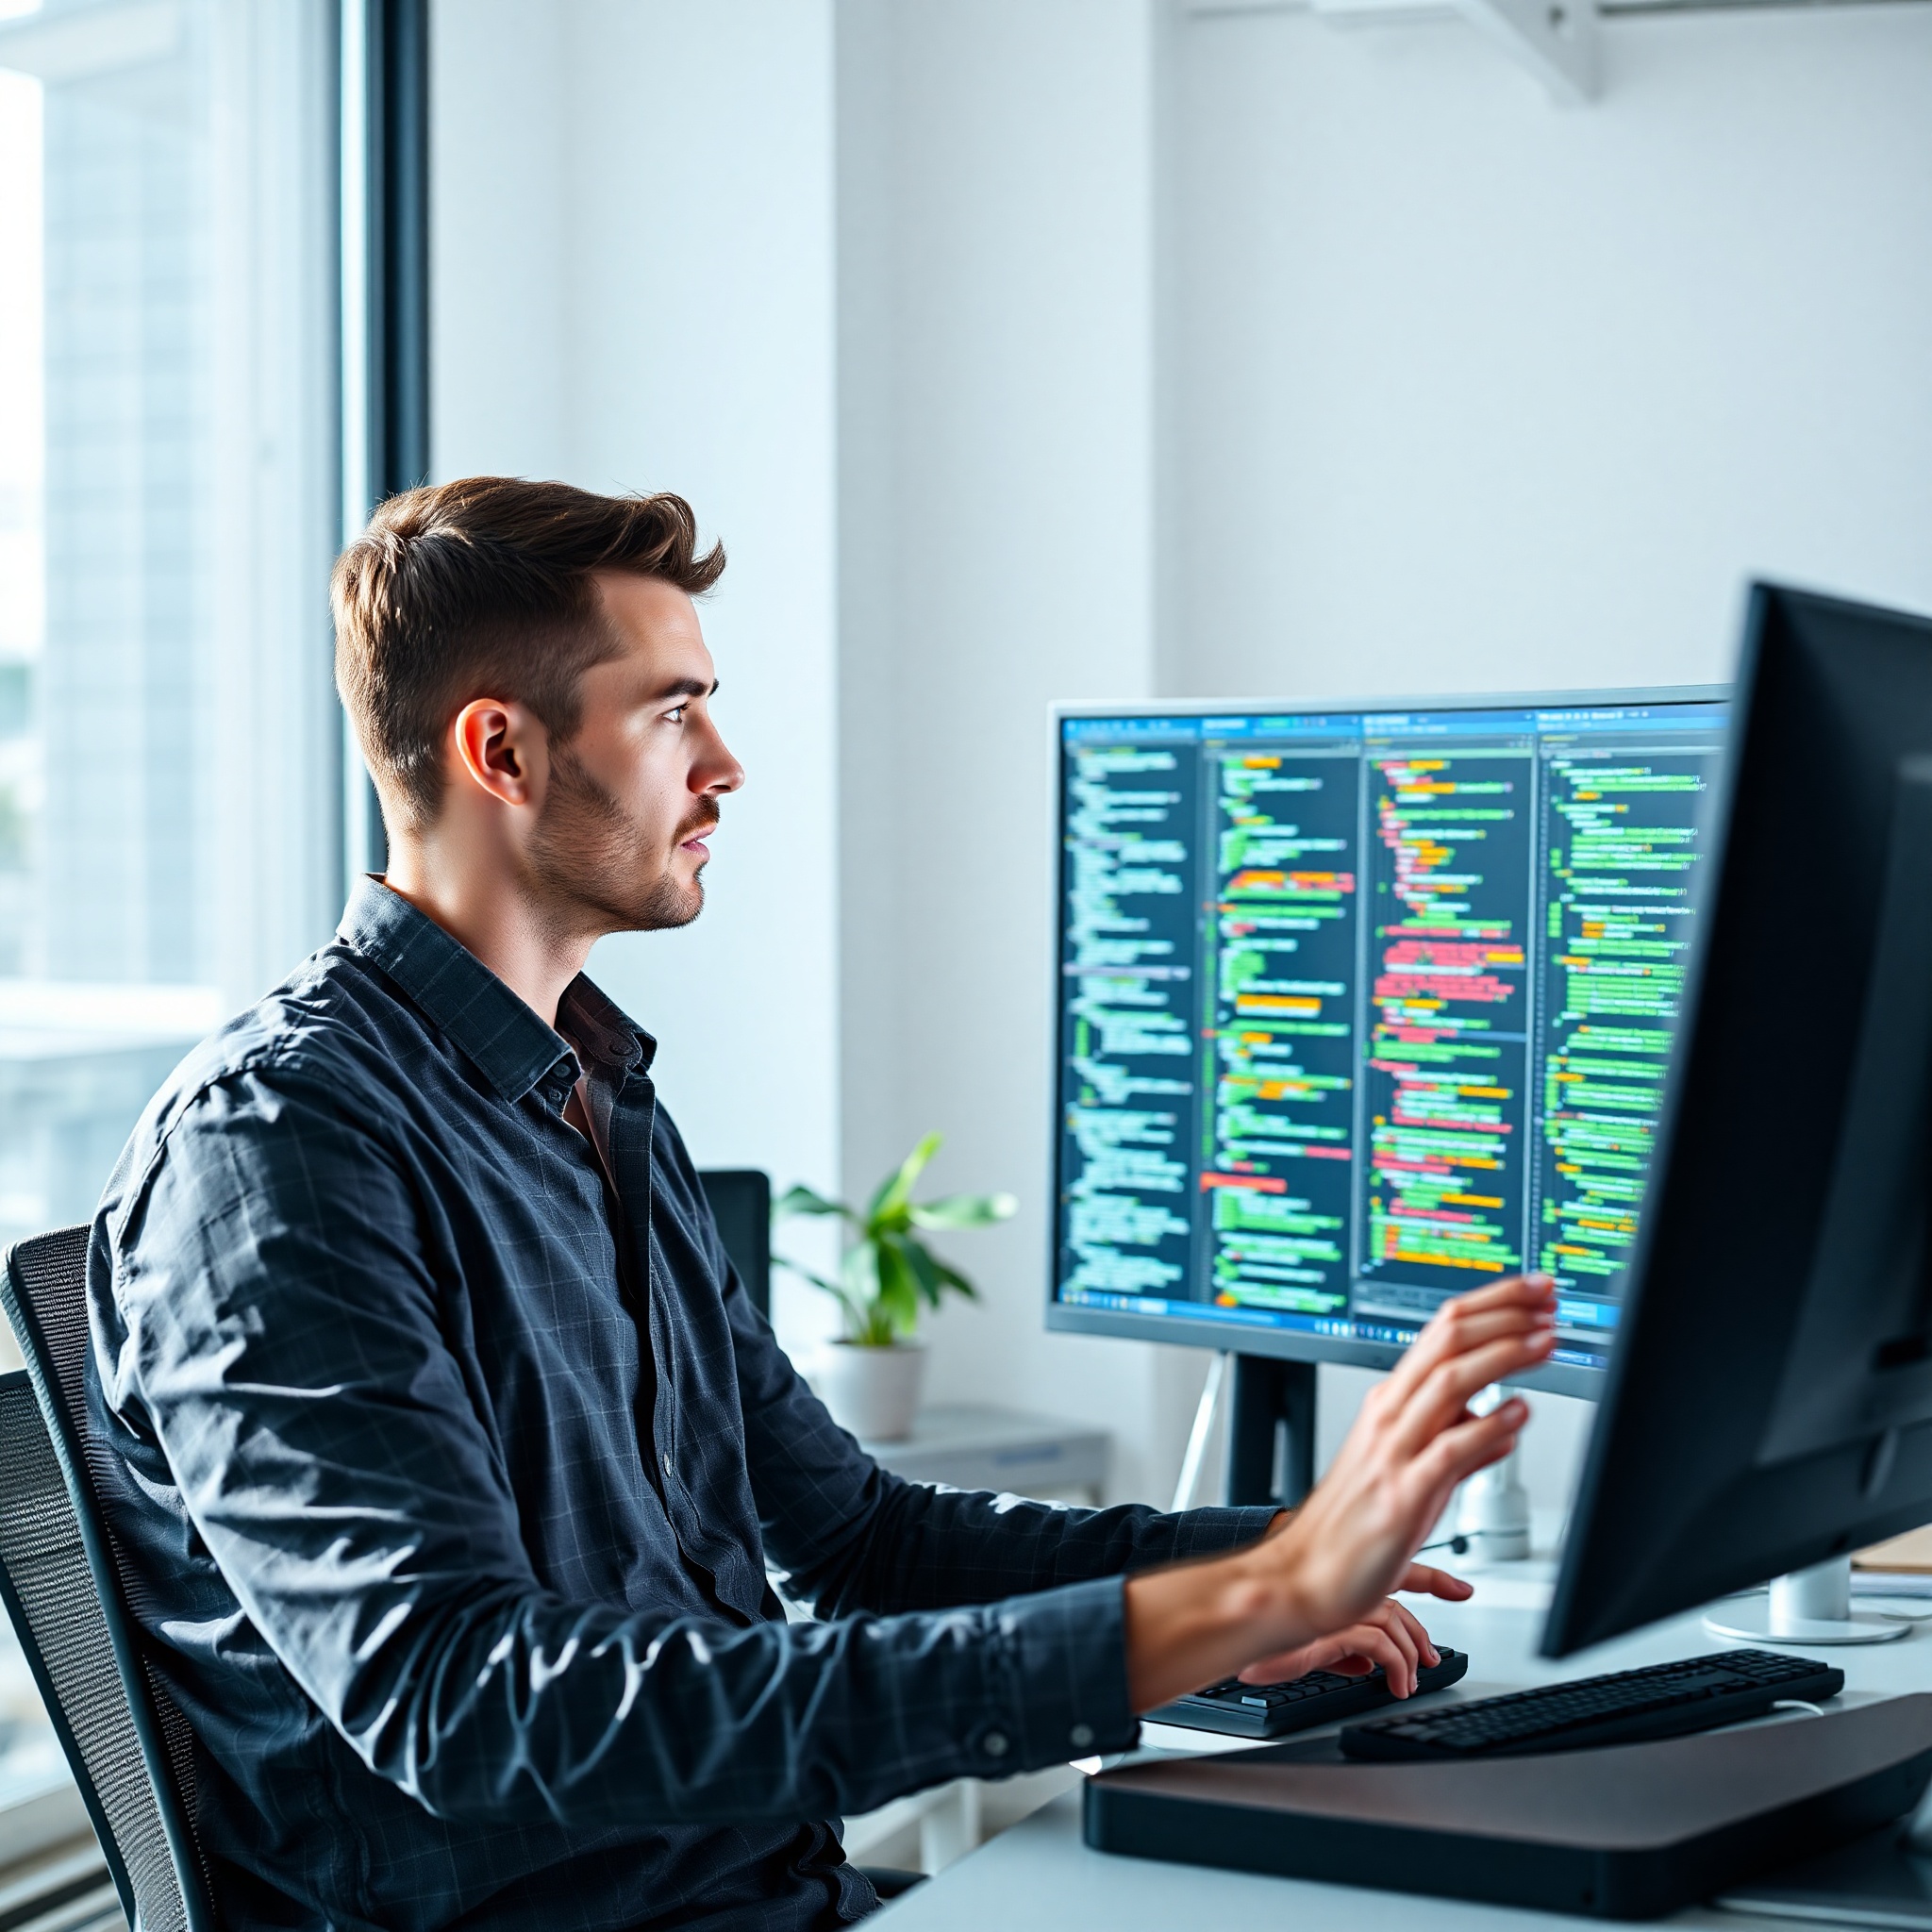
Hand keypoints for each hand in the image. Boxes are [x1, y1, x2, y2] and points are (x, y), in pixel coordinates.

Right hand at [1123, 1274, 1555, 1710]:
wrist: (1304, 1576)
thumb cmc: (1353, 1528)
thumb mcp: (1416, 1474)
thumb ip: (1461, 1447)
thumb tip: (1502, 1425)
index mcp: (1390, 1403)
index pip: (1442, 1332)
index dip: (1491, 1305)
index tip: (1532, 1292)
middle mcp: (1390, 1415)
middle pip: (1446, 1340)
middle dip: (1503, 1312)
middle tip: (1547, 1297)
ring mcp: (1394, 1451)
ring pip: (1449, 1381)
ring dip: (1502, 1354)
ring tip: (1545, 1341)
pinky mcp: (1403, 1494)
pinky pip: (1449, 1450)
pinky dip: (1488, 1426)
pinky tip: (1519, 1414)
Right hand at [1235, 1566, 1470, 1698]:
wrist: (1224, 1613)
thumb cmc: (1255, 1621)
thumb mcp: (1307, 1633)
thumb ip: (1338, 1638)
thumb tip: (1362, 1660)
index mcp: (1335, 1566)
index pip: (1394, 1564)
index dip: (1431, 1577)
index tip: (1460, 1588)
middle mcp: (1341, 1573)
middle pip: (1403, 1595)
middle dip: (1422, 1630)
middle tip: (1433, 1657)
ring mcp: (1339, 1594)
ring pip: (1395, 1621)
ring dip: (1410, 1655)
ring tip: (1410, 1680)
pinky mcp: (1335, 1621)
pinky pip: (1381, 1645)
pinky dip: (1396, 1666)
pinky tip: (1395, 1683)